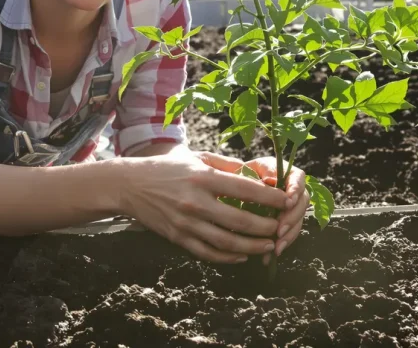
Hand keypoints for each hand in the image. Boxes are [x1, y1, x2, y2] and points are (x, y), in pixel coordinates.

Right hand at [118, 151, 288, 263]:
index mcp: (204, 177)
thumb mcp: (197, 158)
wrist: (130, 184)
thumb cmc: (167, 168)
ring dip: (252, 247)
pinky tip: (242, 256)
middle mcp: (196, 201)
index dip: (271, 198)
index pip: (246, 189)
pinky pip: (208, 253)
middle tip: (281, 228)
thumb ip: (227, 166)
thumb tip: (257, 175)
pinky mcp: (177, 237)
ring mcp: (186, 222)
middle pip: (241, 220)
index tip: (287, 201)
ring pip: (227, 243)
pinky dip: (228, 258)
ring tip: (268, 246)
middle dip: (266, 227)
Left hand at [242, 156, 308, 263]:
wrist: (226, 191)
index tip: (289, 202)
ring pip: (297, 221)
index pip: (297, 178)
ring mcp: (288, 207)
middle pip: (301, 202)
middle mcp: (289, 188)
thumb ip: (254, 173)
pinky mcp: (283, 222)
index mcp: (281, 171)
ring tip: (276, 248)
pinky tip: (269, 256)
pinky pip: (287, 234)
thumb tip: (270, 180)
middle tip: (280, 231)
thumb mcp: (240, 171)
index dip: (296, 190)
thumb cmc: (232, 178)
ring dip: (289, 236)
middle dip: (292, 218)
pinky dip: (279, 244)